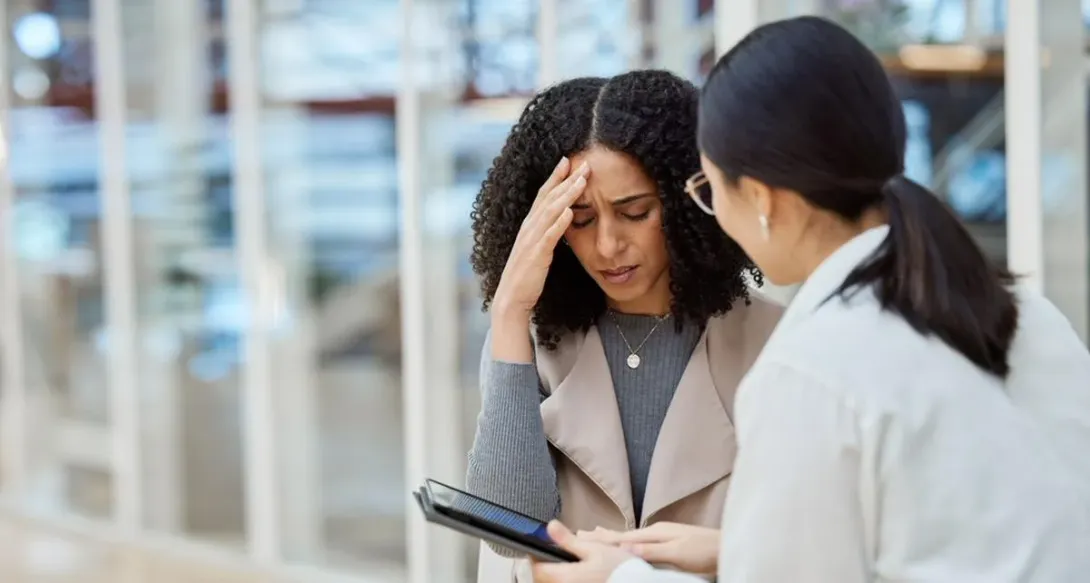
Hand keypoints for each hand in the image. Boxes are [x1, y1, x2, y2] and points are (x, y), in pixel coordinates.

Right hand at [491, 156, 588, 320]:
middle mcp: (528, 228)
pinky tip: (570, 212)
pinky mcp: (536, 255)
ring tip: (582, 180)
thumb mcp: (537, 248)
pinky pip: (549, 236)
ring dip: (567, 194)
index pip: (543, 194)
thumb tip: (561, 219)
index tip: (568, 160)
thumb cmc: (526, 276)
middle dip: (567, 179)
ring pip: (551, 211)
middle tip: (584, 163)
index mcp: (529, 225)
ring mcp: (531, 240)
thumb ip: (546, 233)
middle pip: (549, 197)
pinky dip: (559, 222)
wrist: (512, 299)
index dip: (555, 177)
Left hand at [531, 521, 636, 582]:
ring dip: (552, 574)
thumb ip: (568, 540)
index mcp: (565, 577)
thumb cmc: (619, 568)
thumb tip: (549, 527)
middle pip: (542, 580)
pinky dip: (563, 579)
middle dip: (542, 567)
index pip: (537, 569)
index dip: (534, 557)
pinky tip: (573, 573)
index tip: (537, 547)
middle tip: (549, 554)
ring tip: (561, 563)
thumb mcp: (594, 548)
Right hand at [577, 522, 719, 574]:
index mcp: (655, 533)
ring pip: (631, 537)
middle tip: (582, 533)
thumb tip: (625, 549)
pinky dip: (627, 541)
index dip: (602, 539)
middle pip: (623, 534)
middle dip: (603, 535)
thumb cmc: (704, 551)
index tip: (582, 537)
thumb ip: (651, 551)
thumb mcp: (677, 553)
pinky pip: (640, 540)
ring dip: (613, 537)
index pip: (622, 537)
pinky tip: (628, 542)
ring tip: (598, 533)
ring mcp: (663, 535)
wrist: (727, 546)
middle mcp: (656, 531)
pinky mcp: (669, 541)